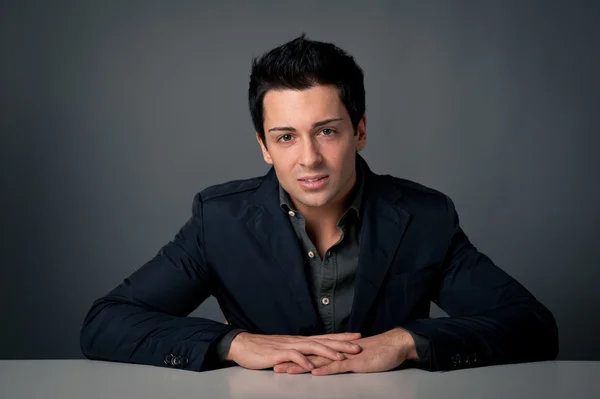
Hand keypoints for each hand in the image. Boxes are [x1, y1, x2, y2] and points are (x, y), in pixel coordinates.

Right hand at [226, 332, 362, 370]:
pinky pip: (293, 357)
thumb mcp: (286, 350)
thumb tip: (314, 358)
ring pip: (312, 347)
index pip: (325, 337)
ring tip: (341, 358)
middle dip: (342, 344)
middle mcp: (297, 341)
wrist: (243, 345)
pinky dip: (303, 361)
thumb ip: (300, 353)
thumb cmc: (264, 349)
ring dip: (327, 352)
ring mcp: (288, 346)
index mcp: (301, 341)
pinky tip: (311, 367)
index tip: (357, 337)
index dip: (342, 337)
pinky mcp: (278, 354)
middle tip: (358, 346)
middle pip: (324, 341)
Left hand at [273, 328, 416, 374]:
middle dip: (291, 362)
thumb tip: (332, 365)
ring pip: (318, 361)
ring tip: (285, 371)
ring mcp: (345, 356)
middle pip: (309, 356)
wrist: (395, 344)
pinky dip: (325, 369)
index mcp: (336, 351)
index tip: (280, 362)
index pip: (311, 354)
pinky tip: (314, 372)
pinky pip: (337, 366)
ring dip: (301, 366)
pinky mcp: (355, 362)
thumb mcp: (355, 359)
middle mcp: (337, 351)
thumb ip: (343, 361)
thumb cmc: (378, 352)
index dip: (295, 358)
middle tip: (274, 366)